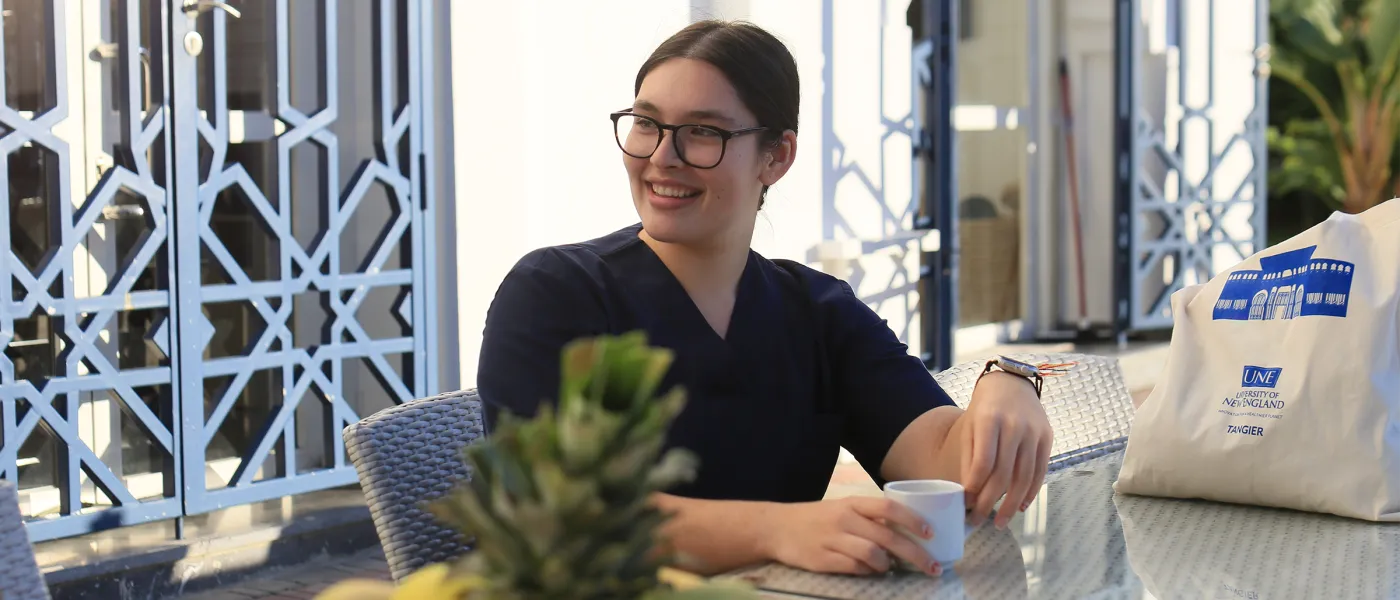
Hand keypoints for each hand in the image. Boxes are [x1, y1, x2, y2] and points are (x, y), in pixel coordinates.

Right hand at [761, 497, 942, 575]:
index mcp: (852, 503)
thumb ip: (869, 518)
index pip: (888, 508)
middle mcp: (844, 519)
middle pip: (887, 537)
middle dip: (915, 554)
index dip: (912, 520)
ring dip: (887, 565)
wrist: (776, 527)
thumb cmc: (816, 518)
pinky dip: (867, 572)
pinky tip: (869, 571)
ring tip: (889, 568)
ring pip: (872, 554)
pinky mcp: (823, 560)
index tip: (931, 533)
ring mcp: (833, 540)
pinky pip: (854, 568)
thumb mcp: (842, 508)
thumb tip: (903, 534)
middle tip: (933, 567)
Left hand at [960, 371, 1052, 528]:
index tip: (966, 504)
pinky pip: (1040, 472)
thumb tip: (968, 495)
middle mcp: (1014, 426)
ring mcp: (1034, 432)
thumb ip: (969, 459)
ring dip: (1011, 504)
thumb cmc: (984, 410)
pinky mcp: (1047, 438)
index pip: (983, 463)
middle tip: (978, 520)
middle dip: (989, 502)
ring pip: (1024, 477)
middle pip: (1003, 474)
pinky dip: (1030, 492)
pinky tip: (1020, 506)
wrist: (1012, 385)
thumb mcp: (969, 428)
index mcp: (989, 420)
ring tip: (1000, 522)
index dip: (974, 488)